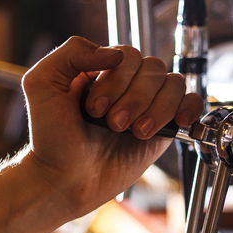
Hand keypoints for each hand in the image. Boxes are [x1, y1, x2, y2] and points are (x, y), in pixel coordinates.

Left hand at [21, 36, 203, 219]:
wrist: (66, 179)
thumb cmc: (52, 138)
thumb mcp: (42, 83)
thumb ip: (71, 53)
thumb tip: (115, 52)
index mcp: (102, 69)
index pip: (128, 55)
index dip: (116, 80)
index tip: (95, 109)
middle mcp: (128, 85)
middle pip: (153, 69)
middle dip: (134, 99)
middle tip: (113, 124)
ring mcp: (148, 106)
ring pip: (173, 85)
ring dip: (156, 109)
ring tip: (136, 132)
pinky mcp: (163, 129)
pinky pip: (190, 104)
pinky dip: (189, 108)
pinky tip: (177, 121)